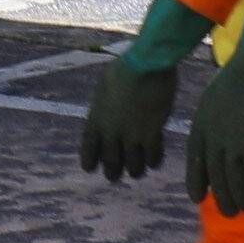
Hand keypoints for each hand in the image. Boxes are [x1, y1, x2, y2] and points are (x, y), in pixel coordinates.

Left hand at [78, 0, 209, 181]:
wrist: (145, 65)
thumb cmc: (125, 68)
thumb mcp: (106, 86)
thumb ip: (106, 104)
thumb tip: (110, 110)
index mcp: (96, 119)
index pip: (88, 147)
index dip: (89, 160)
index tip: (89, 169)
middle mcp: (112, 132)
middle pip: (111, 161)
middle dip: (112, 171)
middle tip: (113, 177)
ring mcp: (132, 135)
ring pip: (133, 165)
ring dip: (134, 170)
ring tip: (137, 172)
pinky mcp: (152, 133)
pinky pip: (153, 156)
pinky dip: (153, 161)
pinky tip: (155, 161)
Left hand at [185, 49, 243, 216]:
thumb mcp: (219, 97)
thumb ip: (221, 121)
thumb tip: (230, 142)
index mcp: (201, 123)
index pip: (195, 158)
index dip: (197, 180)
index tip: (198, 198)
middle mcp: (212, 135)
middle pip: (215, 174)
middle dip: (223, 196)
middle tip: (231, 212)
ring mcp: (231, 139)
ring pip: (234, 178)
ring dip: (242, 197)